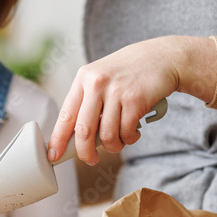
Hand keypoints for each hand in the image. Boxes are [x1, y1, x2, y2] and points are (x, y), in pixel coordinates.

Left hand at [48, 36, 216, 164]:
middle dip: (85, 152)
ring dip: (114, 146)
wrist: (163, 56)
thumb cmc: (129, 73)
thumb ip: (88, 102)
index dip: (58, 139)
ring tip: (120, 141)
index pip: (65, 115)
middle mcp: (96, 83)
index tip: (53, 155)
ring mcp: (116, 91)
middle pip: (83, 131)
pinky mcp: (135, 99)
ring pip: (107, 135)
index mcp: (83, 79)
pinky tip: (133, 133)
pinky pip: (126, 132)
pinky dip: (130, 139)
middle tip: (90, 160)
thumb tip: (74, 138)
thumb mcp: (102, 78)